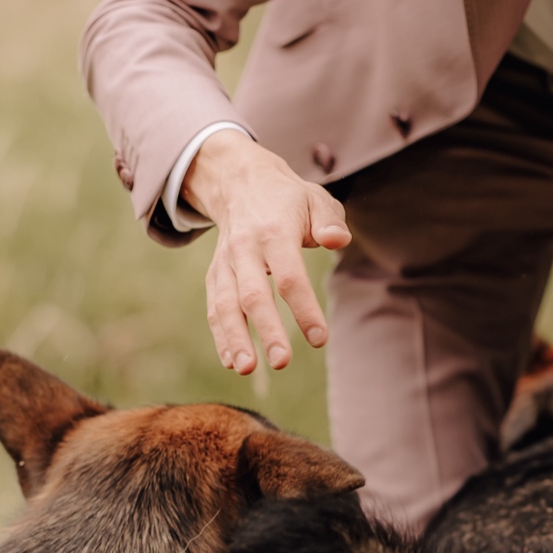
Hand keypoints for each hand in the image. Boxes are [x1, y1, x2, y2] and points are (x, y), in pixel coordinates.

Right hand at [184, 133, 350, 375]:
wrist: (241, 183)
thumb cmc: (288, 199)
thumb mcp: (314, 199)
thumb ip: (329, 220)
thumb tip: (339, 240)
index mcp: (274, 232)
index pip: (288, 275)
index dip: (304, 308)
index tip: (319, 339)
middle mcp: (245, 249)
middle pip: (253, 294)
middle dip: (267, 330)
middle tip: (282, 362)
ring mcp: (226, 263)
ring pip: (226, 304)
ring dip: (235, 338)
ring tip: (246, 368)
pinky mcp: (215, 274)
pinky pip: (214, 307)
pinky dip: (220, 335)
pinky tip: (231, 361)